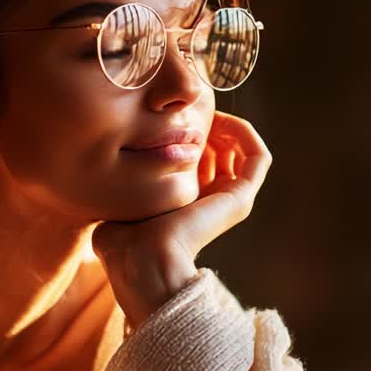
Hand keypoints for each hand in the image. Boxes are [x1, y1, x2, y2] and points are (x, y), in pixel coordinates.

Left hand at [92, 111, 271, 327]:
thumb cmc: (123, 237)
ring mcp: (231, 200)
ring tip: (205, 111)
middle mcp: (213, 202)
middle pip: (221, 151)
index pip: (200, 160)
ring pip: (241, 150)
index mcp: (188, 204)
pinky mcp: (241, 197)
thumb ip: (127, 179)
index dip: (188, 134)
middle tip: (188, 109)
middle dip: (207, 124)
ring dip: (227, 125)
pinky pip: (257, 157)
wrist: (142, 260)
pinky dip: (245, 132)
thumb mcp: (124, 196)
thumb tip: (113, 164)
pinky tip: (222, 118)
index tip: (168, 117)